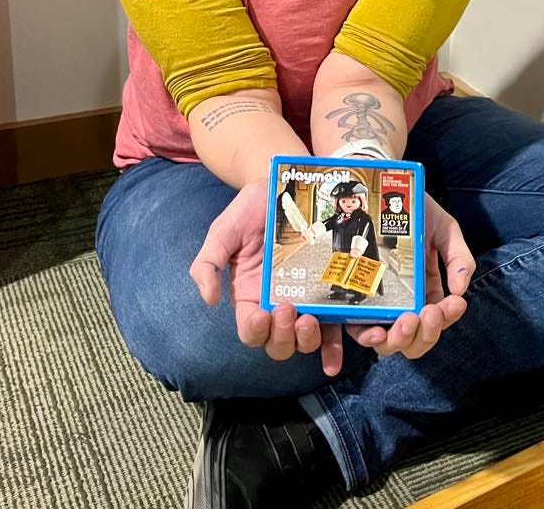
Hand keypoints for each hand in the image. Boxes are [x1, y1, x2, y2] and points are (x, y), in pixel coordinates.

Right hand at [189, 180, 332, 371]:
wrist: (282, 185)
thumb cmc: (250, 210)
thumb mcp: (222, 231)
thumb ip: (207, 263)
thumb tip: (210, 299)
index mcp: (249, 296)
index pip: (250, 328)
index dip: (255, 330)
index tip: (263, 313)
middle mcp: (276, 304)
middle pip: (277, 343)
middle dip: (282, 337)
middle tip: (289, 310)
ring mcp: (304, 300)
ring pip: (304, 340)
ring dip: (307, 340)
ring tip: (310, 319)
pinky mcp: (327, 291)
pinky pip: (334, 326)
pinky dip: (334, 347)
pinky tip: (335, 358)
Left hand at [348, 192, 473, 359]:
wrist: (383, 189)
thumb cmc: (415, 210)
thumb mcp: (445, 229)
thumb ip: (458, 256)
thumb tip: (460, 290)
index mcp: (427, 290)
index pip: (438, 319)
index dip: (447, 318)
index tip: (452, 304)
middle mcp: (403, 301)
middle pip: (414, 340)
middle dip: (424, 335)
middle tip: (426, 314)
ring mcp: (378, 301)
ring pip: (388, 341)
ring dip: (398, 340)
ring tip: (404, 322)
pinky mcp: (353, 296)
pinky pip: (355, 326)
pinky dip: (365, 336)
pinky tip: (373, 330)